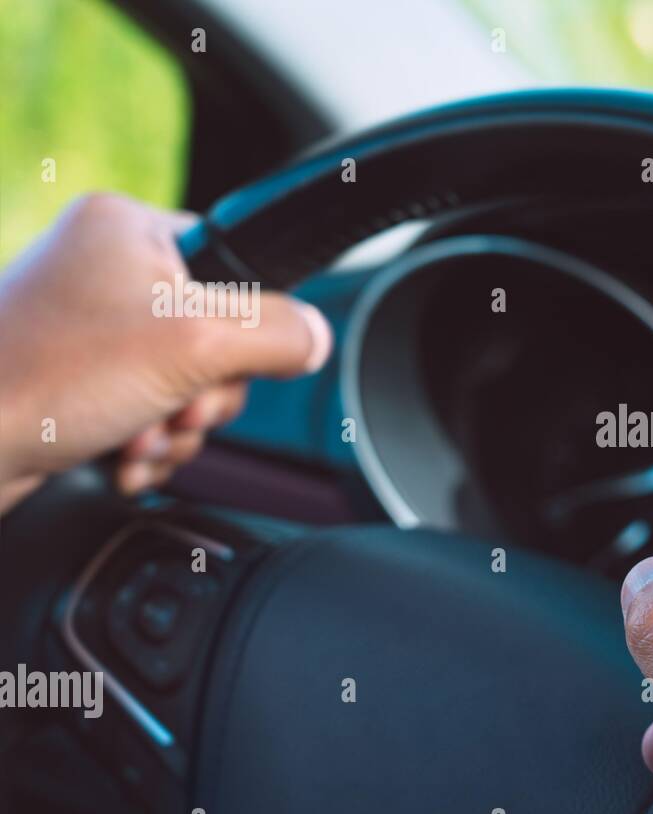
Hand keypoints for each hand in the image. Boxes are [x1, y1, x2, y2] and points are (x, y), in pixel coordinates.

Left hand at [0, 193, 330, 511]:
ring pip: (186, 384)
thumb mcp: (194, 345)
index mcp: (132, 229)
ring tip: (136, 437)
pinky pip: (148, 410)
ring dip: (176, 429)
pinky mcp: (74, 378)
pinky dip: (145, 443)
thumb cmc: (45, 381)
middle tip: (169, 407)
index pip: (238, 271)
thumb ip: (277, 334)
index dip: (243, 331)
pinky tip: (120, 456)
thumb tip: (317, 336)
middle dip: (202, 396)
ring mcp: (88, 326)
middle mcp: (106, 269)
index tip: (215, 362)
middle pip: (218, 338)